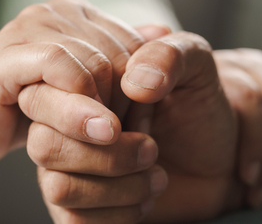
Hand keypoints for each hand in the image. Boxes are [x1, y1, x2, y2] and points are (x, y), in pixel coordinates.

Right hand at [0, 0, 149, 165]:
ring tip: (112, 141)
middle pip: (117, 56)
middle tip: (125, 138)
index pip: (132, 45)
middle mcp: (53, 13)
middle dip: (127, 104)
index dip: (142, 88)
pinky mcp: (4, 58)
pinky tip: (97, 130)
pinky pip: (56, 68)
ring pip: (94, 65)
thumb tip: (163, 32)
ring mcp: (26, 30)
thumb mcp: (83, 86)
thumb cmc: (27, 106)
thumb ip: (121, 58)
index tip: (139, 124)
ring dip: (109, 111)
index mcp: (76, 13)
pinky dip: (82, 102)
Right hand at [30, 31, 240, 222]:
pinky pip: (74, 221)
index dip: (84, 108)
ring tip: (156, 175)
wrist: (218, 156)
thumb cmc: (197, 106)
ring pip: (58, 188)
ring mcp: (66, 170)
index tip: (136, 109)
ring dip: (117, 187)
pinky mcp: (78, 208)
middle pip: (44, 145)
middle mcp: (62, 126)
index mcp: (77, 85)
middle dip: (107, 154)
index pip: (43, 93)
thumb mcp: (196, 66)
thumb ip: (169, 55)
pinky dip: (119, 214)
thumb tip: (134, 83)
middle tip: (151, 147)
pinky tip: (145, 199)